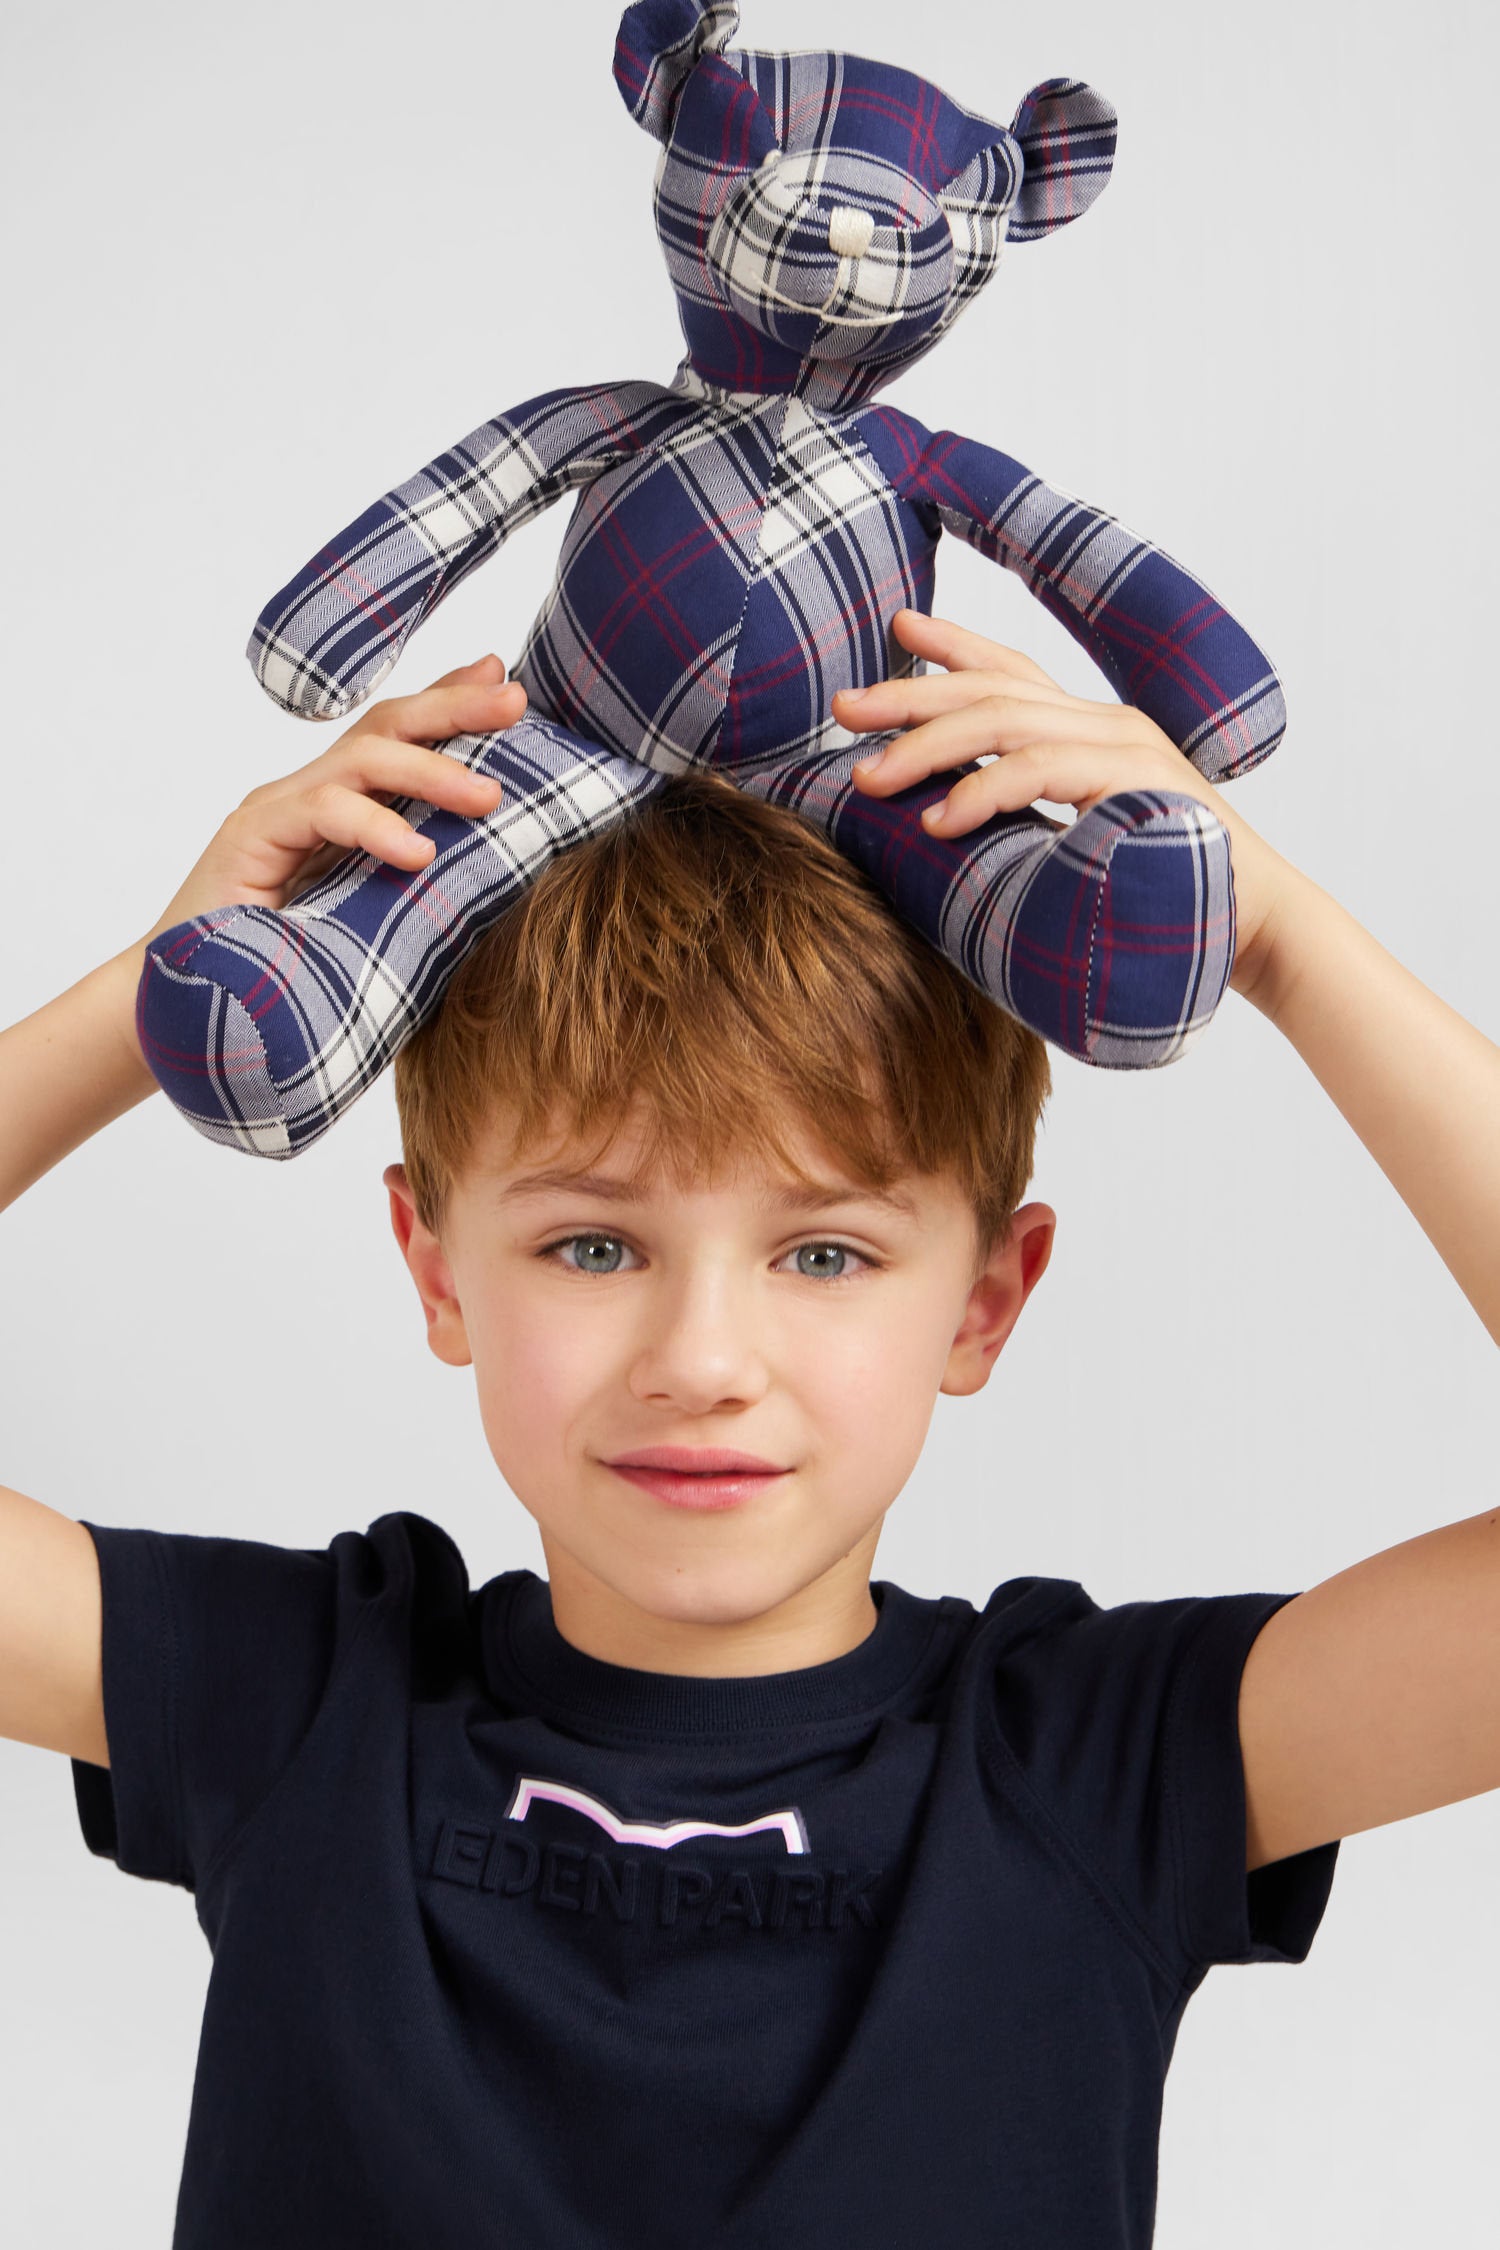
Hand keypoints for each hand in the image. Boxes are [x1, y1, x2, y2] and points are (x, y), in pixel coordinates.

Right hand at [144, 656, 524, 941]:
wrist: (196, 1010)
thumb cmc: (292, 971)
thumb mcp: (377, 923)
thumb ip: (422, 889)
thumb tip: (500, 876)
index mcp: (342, 808)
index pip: (400, 738)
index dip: (452, 704)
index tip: (513, 689)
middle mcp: (309, 795)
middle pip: (387, 727)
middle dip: (455, 707)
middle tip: (516, 701)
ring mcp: (277, 810)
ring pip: (361, 759)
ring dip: (431, 772)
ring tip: (489, 799)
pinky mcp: (250, 838)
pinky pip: (320, 812)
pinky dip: (372, 828)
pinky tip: (416, 854)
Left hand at [835, 610, 1297, 1005]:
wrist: (1258, 929)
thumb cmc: (1160, 898)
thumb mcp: (1076, 846)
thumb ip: (1026, 819)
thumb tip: (944, 822)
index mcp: (1093, 732)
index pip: (1013, 669)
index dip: (953, 645)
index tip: (896, 628)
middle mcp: (1107, 724)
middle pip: (992, 686)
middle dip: (909, 694)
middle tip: (843, 709)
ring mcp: (1126, 747)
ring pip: (1006, 720)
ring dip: (928, 748)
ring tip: (870, 778)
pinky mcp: (1136, 783)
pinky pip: (1043, 770)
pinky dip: (983, 790)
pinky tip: (939, 820)